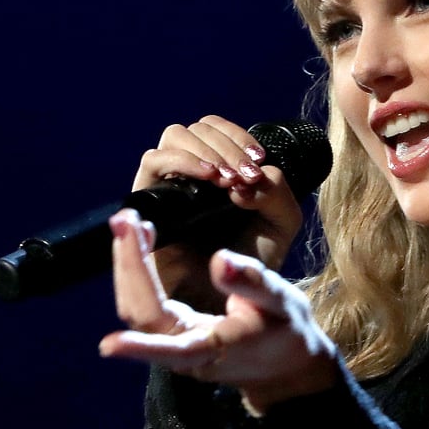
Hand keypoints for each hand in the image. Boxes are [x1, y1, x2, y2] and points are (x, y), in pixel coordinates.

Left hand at [98, 210, 340, 412]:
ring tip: (128, 223)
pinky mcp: (170, 334)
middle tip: (125, 220)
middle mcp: (186, 353)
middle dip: (128, 266)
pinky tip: (139, 241)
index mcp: (214, 349)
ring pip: (135, 310)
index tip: (108, 346)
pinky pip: (142, 304)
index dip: (140, 347)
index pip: (171, 347)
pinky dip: (135, 270)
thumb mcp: (282, 303)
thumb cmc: (286, 332)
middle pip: (141, 315)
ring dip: (126, 265)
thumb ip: (252, 282)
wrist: (285, 363)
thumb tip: (219, 259)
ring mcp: (174, 345)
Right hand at [131, 114, 303, 311]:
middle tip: (245, 174)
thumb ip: (276, 190)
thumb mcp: (281, 221)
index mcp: (220, 170)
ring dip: (206, 149)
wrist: (229, 301)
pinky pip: (152, 162)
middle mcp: (190, 173)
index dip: (237, 136)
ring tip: (227, 179)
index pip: (218, 129)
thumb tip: (240, 178)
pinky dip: (183, 161)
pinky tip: (209, 179)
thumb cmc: (252, 263)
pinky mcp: (147, 201)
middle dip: (226, 144)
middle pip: (198, 128)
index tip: (258, 160)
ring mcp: (167, 184)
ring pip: (175, 136)